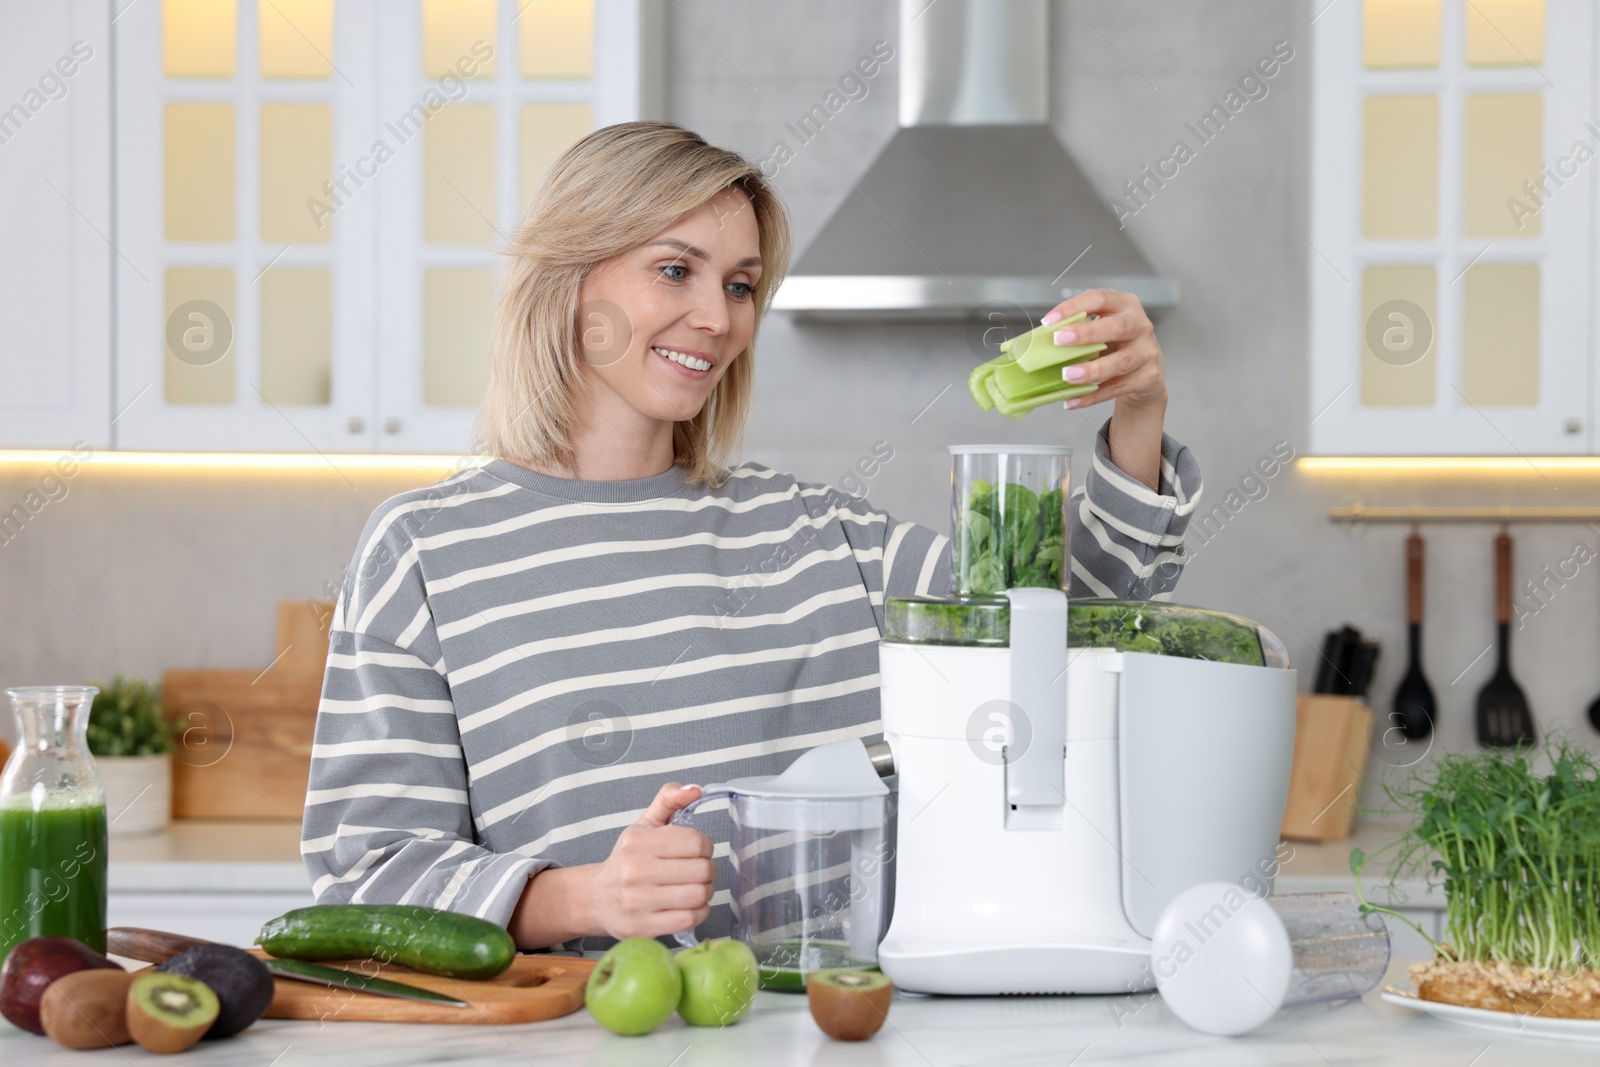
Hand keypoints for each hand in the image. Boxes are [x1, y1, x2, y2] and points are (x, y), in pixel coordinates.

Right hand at [588, 783, 716, 939]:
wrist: (596, 898)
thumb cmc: (626, 860)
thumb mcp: (644, 825)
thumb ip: (669, 800)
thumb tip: (696, 790)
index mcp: (637, 842)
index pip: (695, 842)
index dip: (705, 846)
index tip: (699, 849)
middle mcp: (635, 871)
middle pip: (701, 870)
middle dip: (708, 869)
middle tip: (700, 870)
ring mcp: (638, 902)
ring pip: (698, 895)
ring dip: (706, 891)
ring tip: (696, 886)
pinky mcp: (644, 927)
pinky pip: (690, 919)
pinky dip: (699, 911)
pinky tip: (690, 904)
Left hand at [1042, 289, 1167, 412]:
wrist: (1146, 376)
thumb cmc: (1116, 347)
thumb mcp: (1102, 332)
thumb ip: (1080, 331)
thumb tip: (1041, 341)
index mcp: (1126, 306)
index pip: (1100, 298)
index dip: (1074, 307)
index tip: (1048, 321)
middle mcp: (1141, 326)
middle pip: (1116, 327)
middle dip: (1086, 333)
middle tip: (1059, 340)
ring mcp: (1148, 353)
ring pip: (1120, 361)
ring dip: (1091, 369)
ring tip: (1067, 375)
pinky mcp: (1149, 378)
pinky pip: (1118, 388)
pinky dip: (1093, 396)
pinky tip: (1073, 400)